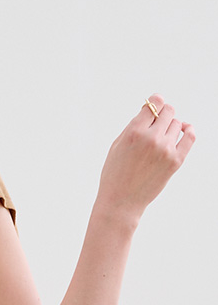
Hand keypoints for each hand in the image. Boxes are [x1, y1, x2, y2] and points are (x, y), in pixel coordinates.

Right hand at [96, 93, 195, 222]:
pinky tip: (184, 130)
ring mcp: (166, 150)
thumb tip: (150, 110)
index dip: (154, 102)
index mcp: (134, 132)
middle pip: (168, 111)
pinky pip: (190, 136)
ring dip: (170, 126)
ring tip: (160, 137)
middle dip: (162, 114)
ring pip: (177, 123)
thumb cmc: (115, 173)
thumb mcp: (117, 145)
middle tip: (156, 122)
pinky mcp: (176, 161)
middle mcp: (151, 138)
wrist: (121, 201)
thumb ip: (133, 126)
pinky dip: (188, 130)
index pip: (154, 103)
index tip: (153, 106)